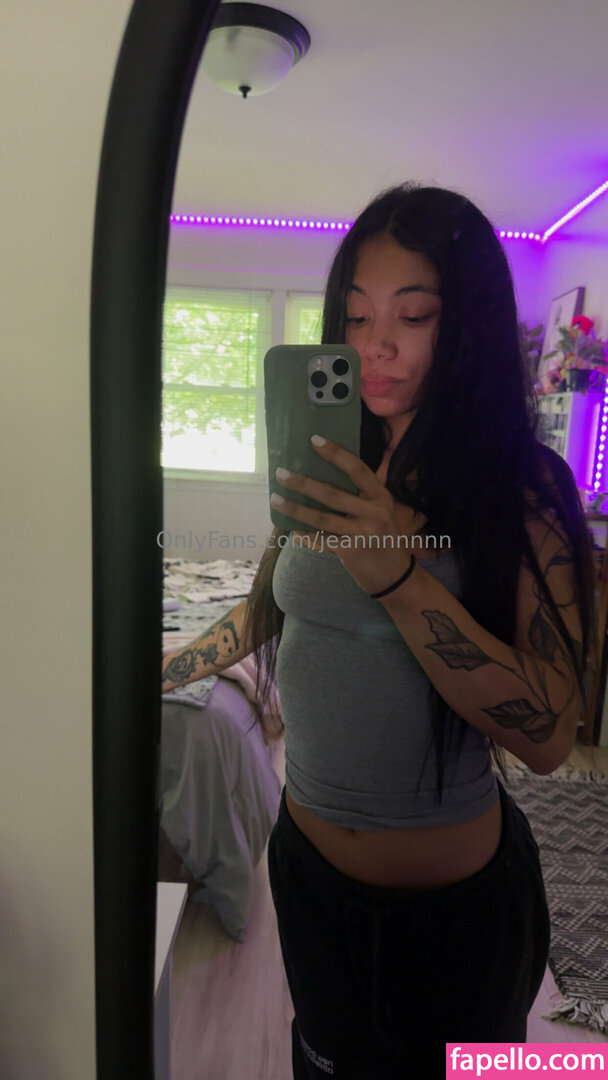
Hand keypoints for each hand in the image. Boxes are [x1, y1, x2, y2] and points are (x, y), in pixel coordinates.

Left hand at [271, 435, 419, 595]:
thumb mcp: (380, 510)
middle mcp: (374, 512)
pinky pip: (321, 540)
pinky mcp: (351, 552)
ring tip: (275, 499)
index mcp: (381, 496)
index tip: (314, 440)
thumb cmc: (381, 535)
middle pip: (332, 494)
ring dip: (295, 509)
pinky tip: (290, 529)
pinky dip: (305, 535)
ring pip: (322, 518)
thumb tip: (320, 474)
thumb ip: (360, 495)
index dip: (336, 454)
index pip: (357, 469)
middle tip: (281, 473)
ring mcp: (363, 533)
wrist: (394, 574)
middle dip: (303, 483)